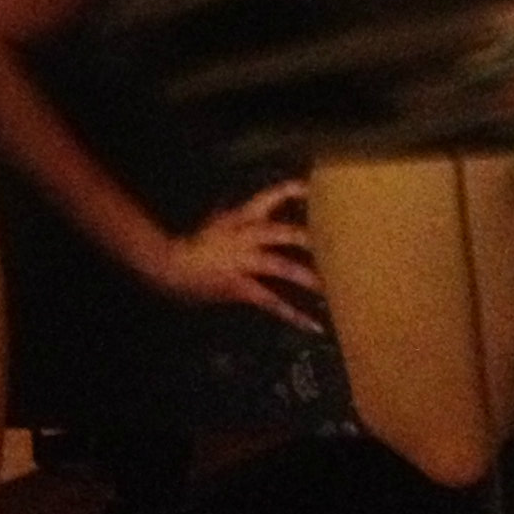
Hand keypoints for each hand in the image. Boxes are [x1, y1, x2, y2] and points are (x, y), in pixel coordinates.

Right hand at [158, 184, 324, 325]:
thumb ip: (236, 214)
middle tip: (341, 244)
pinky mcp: (240, 286)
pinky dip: (294, 314)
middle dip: (312, 238)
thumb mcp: (218, 222)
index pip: (270, 197)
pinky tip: (313, 325)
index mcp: (242, 217)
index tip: (318, 188)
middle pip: (284, 231)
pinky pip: (271, 301)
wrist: (171, 266)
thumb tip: (248, 204)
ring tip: (334, 289)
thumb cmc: (196, 245)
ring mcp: (244, 261)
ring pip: (282, 265)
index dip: (294, 191)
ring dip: (309, 277)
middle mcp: (246, 235)